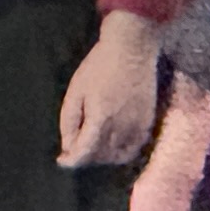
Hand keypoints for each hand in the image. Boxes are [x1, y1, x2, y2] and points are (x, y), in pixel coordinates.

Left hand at [57, 11, 162, 169]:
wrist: (132, 49)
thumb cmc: (99, 66)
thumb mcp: (75, 91)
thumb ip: (69, 122)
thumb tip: (68, 146)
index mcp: (101, 119)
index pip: (85, 154)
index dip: (70, 161)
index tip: (61, 160)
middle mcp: (122, 128)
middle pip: (101, 157)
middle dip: (85, 157)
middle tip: (74, 148)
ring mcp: (138, 126)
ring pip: (119, 157)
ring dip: (103, 157)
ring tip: (91, 145)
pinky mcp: (148, 122)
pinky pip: (135, 148)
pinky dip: (121, 152)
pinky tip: (111, 142)